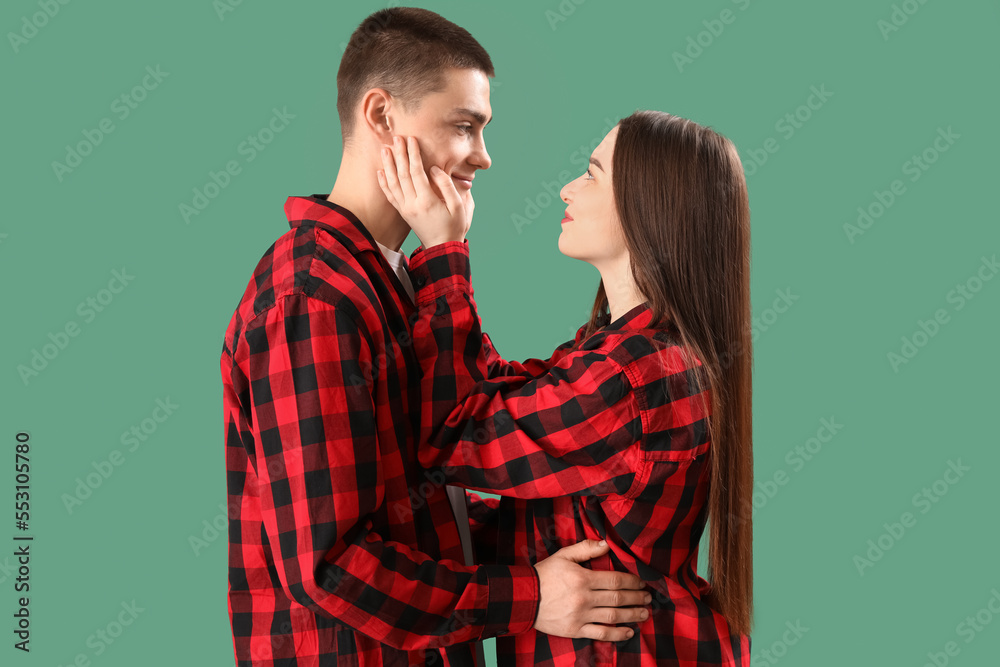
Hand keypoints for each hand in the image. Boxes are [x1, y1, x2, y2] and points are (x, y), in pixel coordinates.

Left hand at [377, 135, 473, 247]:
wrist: (442, 248)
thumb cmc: (454, 227)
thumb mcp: (458, 206)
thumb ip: (446, 185)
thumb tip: (434, 169)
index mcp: (427, 201)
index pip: (417, 172)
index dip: (413, 155)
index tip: (412, 140)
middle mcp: (412, 204)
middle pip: (402, 174)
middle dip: (399, 154)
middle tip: (396, 138)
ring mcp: (405, 209)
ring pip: (393, 183)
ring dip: (388, 165)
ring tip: (385, 149)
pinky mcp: (403, 213)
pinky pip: (390, 196)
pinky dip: (383, 183)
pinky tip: (380, 172)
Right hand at [533, 539, 650, 641]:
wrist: (524, 598)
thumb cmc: (544, 574)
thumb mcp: (563, 556)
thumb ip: (585, 549)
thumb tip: (606, 543)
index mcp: (583, 579)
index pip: (616, 580)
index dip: (633, 581)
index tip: (642, 582)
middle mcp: (584, 598)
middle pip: (618, 598)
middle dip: (636, 598)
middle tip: (648, 598)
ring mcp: (581, 616)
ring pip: (613, 616)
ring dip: (632, 615)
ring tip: (645, 613)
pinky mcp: (576, 630)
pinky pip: (601, 633)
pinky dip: (617, 634)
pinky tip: (629, 632)